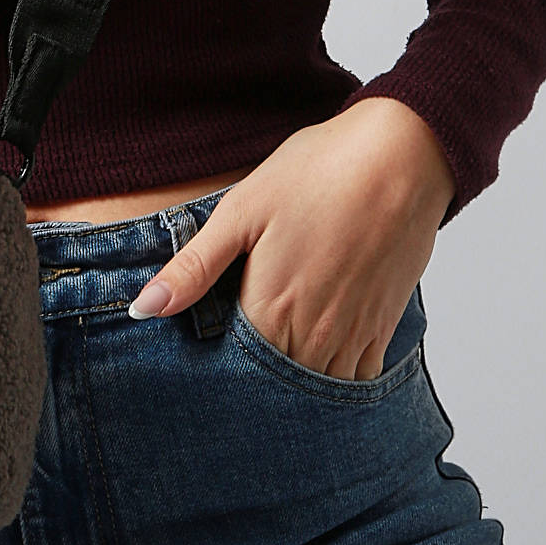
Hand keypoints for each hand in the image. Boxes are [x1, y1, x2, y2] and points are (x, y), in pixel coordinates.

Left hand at [127, 99, 457, 379]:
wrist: (402, 156)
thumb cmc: (317, 173)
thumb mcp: (241, 212)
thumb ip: (193, 269)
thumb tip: (143, 310)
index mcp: (270, 310)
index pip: (231, 371)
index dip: (213, 369)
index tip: (199, 363)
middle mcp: (313, 336)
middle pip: (273, 387)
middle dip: (251, 384)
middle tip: (232, 370)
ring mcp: (353, 335)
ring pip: (314, 388)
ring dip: (292, 384)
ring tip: (271, 364)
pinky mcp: (383, 326)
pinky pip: (354, 379)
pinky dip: (332, 378)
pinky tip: (315, 355)